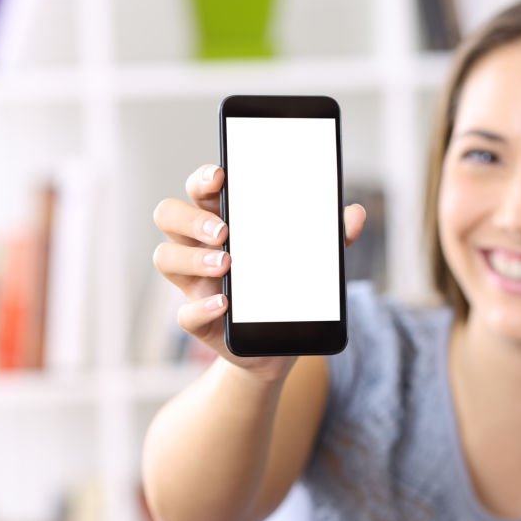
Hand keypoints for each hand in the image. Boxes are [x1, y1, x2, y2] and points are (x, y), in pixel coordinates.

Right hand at [152, 163, 366, 381]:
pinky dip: (202, 307)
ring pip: (165, 258)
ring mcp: (194, 283)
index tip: (221, 175)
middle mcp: (200, 247)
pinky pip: (185, 313)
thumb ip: (333, 236)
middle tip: (224, 231)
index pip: (200, 190)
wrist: (282, 344)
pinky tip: (225, 303)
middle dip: (190, 218)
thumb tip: (355, 214)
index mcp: (224, 221)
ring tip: (227, 265)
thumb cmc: (289, 286)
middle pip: (169, 216)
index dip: (202, 178)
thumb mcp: (314, 259)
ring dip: (192, 258)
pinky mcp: (200, 320)